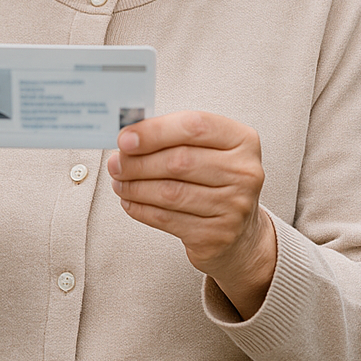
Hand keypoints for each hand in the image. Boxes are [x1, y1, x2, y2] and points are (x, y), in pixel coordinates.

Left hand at [106, 111, 275, 318]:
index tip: (125, 138)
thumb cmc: (212, 179)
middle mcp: (245, 172)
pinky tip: (129, 202)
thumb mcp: (205, 150)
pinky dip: (141, 209)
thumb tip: (127, 136)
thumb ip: (171, 137)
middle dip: (138, 162)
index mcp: (242, 140)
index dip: (154, 131)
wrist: (240, 233)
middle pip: (179, 161)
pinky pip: (168, 219)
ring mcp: (235, 206)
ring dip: (135, 187)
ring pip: (170, 192)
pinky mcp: (218, 235)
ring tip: (118, 182)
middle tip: (115, 163)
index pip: (194, 126)